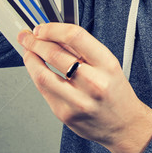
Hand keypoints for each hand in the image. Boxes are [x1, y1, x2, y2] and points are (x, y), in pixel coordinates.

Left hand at [17, 23, 151, 152]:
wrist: (123, 124)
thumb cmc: (116, 93)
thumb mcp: (108, 64)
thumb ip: (82, 49)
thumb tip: (55, 35)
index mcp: (107, 64)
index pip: (75, 36)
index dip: (52, 29)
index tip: (42, 28)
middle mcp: (94, 83)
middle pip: (55, 54)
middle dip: (35, 42)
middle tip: (27, 37)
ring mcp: (78, 101)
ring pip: (42, 74)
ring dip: (30, 58)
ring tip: (27, 51)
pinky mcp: (65, 114)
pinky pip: (43, 90)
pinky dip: (36, 75)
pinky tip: (36, 68)